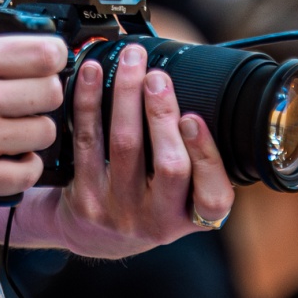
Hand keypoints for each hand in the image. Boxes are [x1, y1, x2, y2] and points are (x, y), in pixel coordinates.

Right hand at [0, 27, 65, 210]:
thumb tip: (19, 19)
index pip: (45, 52)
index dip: (53, 58)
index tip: (45, 65)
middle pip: (51, 92)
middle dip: (44, 95)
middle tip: (27, 100)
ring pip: (44, 132)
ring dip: (33, 132)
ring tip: (13, 130)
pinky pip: (28, 171)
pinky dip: (24, 166)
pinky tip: (8, 157)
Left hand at [0, 41, 232, 258]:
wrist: (93, 235)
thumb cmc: (148, 201)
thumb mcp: (180, 198)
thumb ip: (195, 161)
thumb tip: (203, 93)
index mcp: (191, 217)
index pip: (213, 197)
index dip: (206, 156)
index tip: (193, 117)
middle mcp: (157, 221)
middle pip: (169, 165)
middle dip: (163, 114)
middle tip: (157, 76)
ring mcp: (119, 212)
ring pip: (125, 145)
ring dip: (127, 95)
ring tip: (131, 62)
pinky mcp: (85, 200)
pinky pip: (88, 141)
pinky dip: (90, 101)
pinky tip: (94, 74)